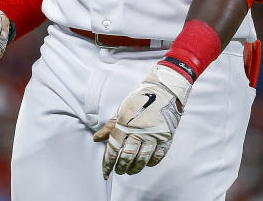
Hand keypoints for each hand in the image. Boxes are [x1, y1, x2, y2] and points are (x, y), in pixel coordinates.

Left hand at [92, 64, 191, 178]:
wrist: (163, 91)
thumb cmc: (140, 100)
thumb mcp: (122, 111)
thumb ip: (110, 126)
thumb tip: (96, 138)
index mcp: (125, 124)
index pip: (113, 148)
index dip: (108, 163)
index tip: (106, 172)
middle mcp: (138, 131)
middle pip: (127, 156)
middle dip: (121, 167)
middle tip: (119, 171)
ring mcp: (153, 135)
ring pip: (142, 159)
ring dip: (134, 168)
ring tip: (130, 171)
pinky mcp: (166, 137)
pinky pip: (157, 156)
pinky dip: (151, 162)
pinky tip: (146, 163)